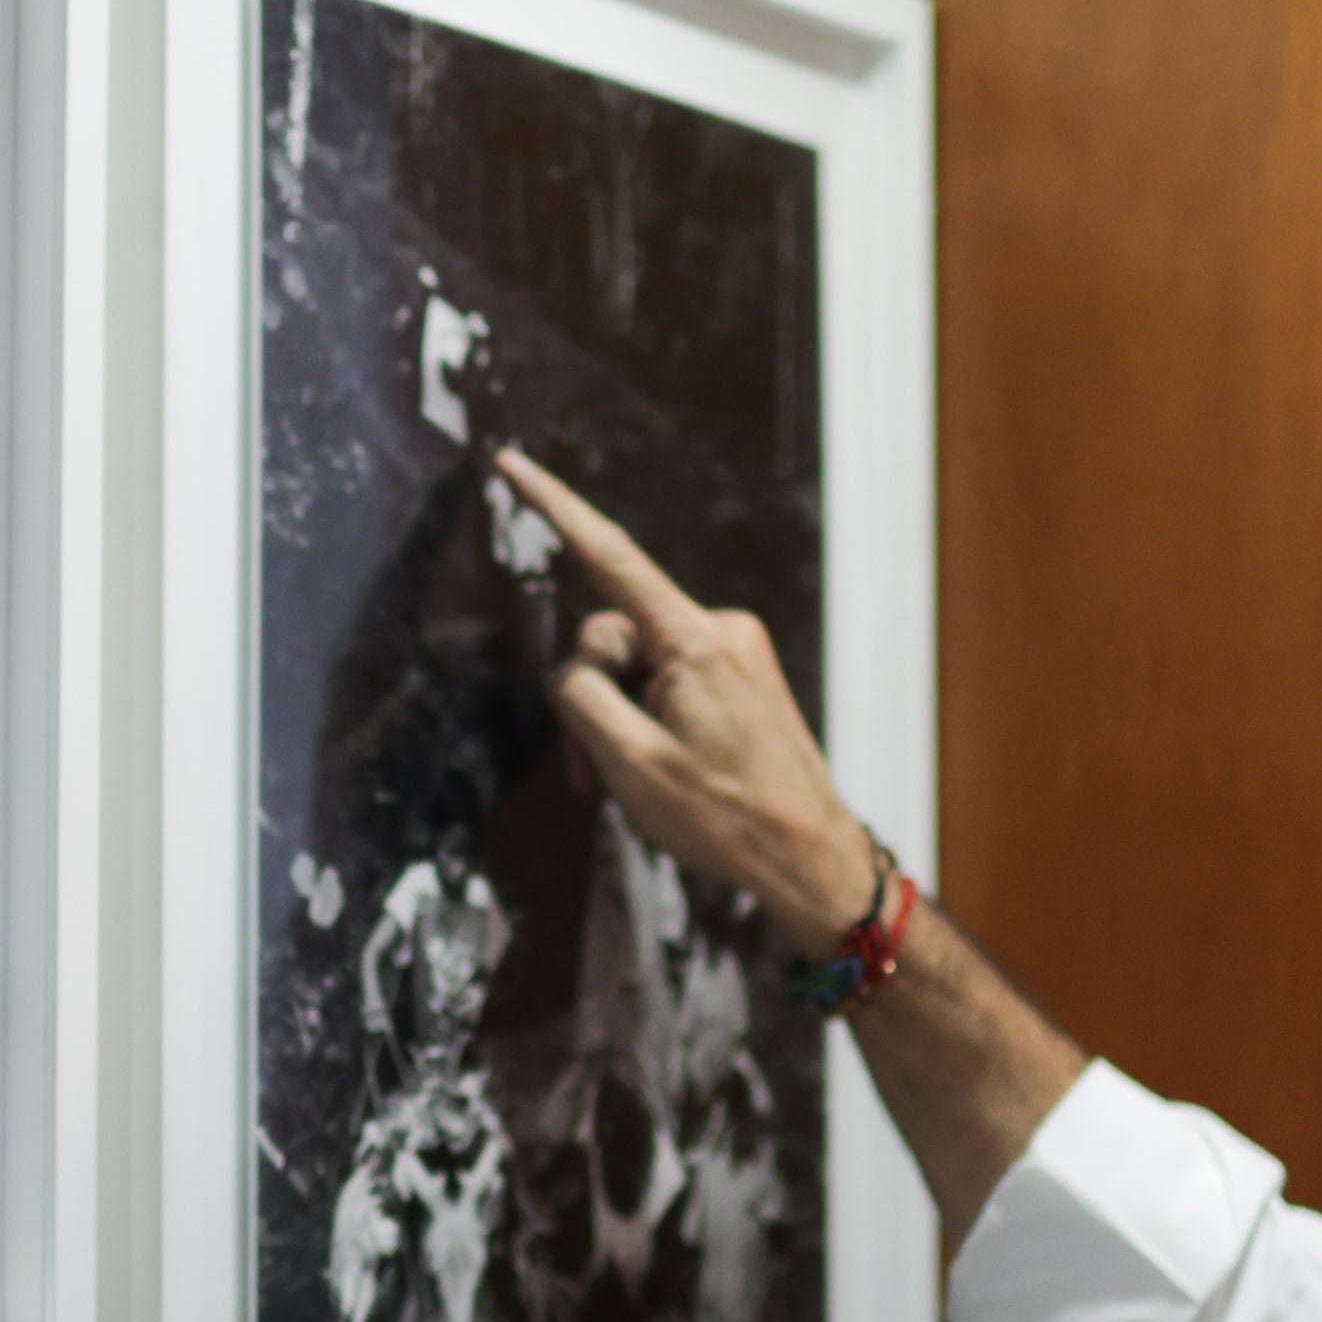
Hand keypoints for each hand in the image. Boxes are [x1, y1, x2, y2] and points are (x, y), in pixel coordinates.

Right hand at [492, 444, 880, 934]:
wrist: (809, 855)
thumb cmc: (728, 818)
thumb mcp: (632, 764)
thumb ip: (583, 701)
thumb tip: (572, 674)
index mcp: (693, 641)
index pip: (609, 556)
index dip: (553, 507)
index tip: (512, 466)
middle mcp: (718, 630)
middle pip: (613, 637)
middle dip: (592, 699)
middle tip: (594, 773)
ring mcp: (733, 652)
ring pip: (638, 665)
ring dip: (620, 719)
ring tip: (634, 782)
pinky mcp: (740, 675)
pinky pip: (670, 679)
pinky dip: (650, 719)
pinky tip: (660, 768)